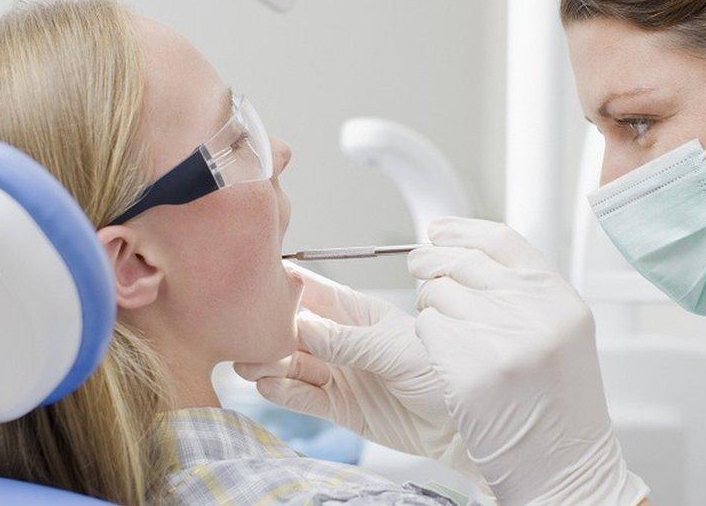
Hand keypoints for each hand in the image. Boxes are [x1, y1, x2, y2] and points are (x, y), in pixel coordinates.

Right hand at [233, 264, 477, 476]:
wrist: (460, 424)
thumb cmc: (441, 373)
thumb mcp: (393, 350)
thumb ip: (347, 342)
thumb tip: (304, 326)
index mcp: (361, 314)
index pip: (317, 294)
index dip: (288, 288)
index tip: (258, 282)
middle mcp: (345, 342)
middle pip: (297, 331)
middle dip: (270, 331)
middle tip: (245, 334)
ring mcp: (340, 374)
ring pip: (295, 364)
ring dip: (270, 362)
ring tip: (248, 363)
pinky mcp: (340, 407)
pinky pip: (305, 397)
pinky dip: (284, 392)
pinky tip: (267, 385)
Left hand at [409, 217, 647, 504]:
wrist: (564, 464)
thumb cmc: (558, 402)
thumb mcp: (559, 331)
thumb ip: (522, 289)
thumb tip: (463, 250)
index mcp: (557, 296)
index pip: (499, 240)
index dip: (461, 231)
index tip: (437, 230)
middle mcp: (532, 311)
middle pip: (460, 261)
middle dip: (430, 262)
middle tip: (418, 266)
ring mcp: (499, 340)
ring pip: (436, 294)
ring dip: (430, 307)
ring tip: (449, 334)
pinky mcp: (468, 371)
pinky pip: (426, 329)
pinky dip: (427, 338)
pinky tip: (446, 358)